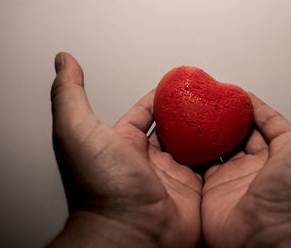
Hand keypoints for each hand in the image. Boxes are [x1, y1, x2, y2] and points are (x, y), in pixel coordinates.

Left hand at [49, 53, 201, 247]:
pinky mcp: (192, 188)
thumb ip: (69, 94)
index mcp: (122, 144)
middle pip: (170, 127)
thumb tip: (63, 61)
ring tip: (219, 110)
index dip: (157, 97)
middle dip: (185, 110)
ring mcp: (170, 175)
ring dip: (204, 128)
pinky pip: (208, 164)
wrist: (131, 234)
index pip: (143, 113)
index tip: (173, 84)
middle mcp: (146, 160)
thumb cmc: (102, 188)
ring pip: (191, 144)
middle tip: (202, 95)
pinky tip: (227, 137)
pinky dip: (217, 151)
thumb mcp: (78, 131)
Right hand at [202, 53, 290, 246]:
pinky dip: (189, 153)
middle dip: (223, 114)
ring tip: (189, 112)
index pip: (266, 120)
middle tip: (206, 99)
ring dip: (204, 130)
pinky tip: (180, 138)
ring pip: (217, 148)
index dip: (251, 104)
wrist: (282, 238)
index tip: (234, 91)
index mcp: (290, 151)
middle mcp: (263, 166)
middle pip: (239, 132)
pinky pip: (198, 168)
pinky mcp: (214, 193)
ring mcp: (237, 180)